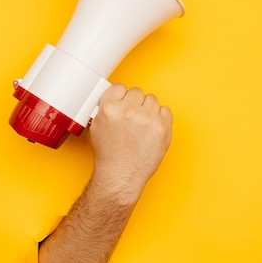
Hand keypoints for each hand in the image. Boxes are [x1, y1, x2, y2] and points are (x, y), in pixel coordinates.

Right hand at [89, 84, 172, 203]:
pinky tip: (151, 129)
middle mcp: (129, 111)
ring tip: (141, 126)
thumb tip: (115, 98)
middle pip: (137, 92)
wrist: (121, 176)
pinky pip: (165, 110)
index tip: (123, 103)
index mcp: (110, 109)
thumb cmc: (109, 155)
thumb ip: (105, 109)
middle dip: (135, 104)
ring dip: (148, 110)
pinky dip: (160, 118)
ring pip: (152, 99)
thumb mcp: (96, 127)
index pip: (119, 87)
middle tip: (132, 119)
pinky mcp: (162, 127)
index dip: (121, 96)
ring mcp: (147, 118)